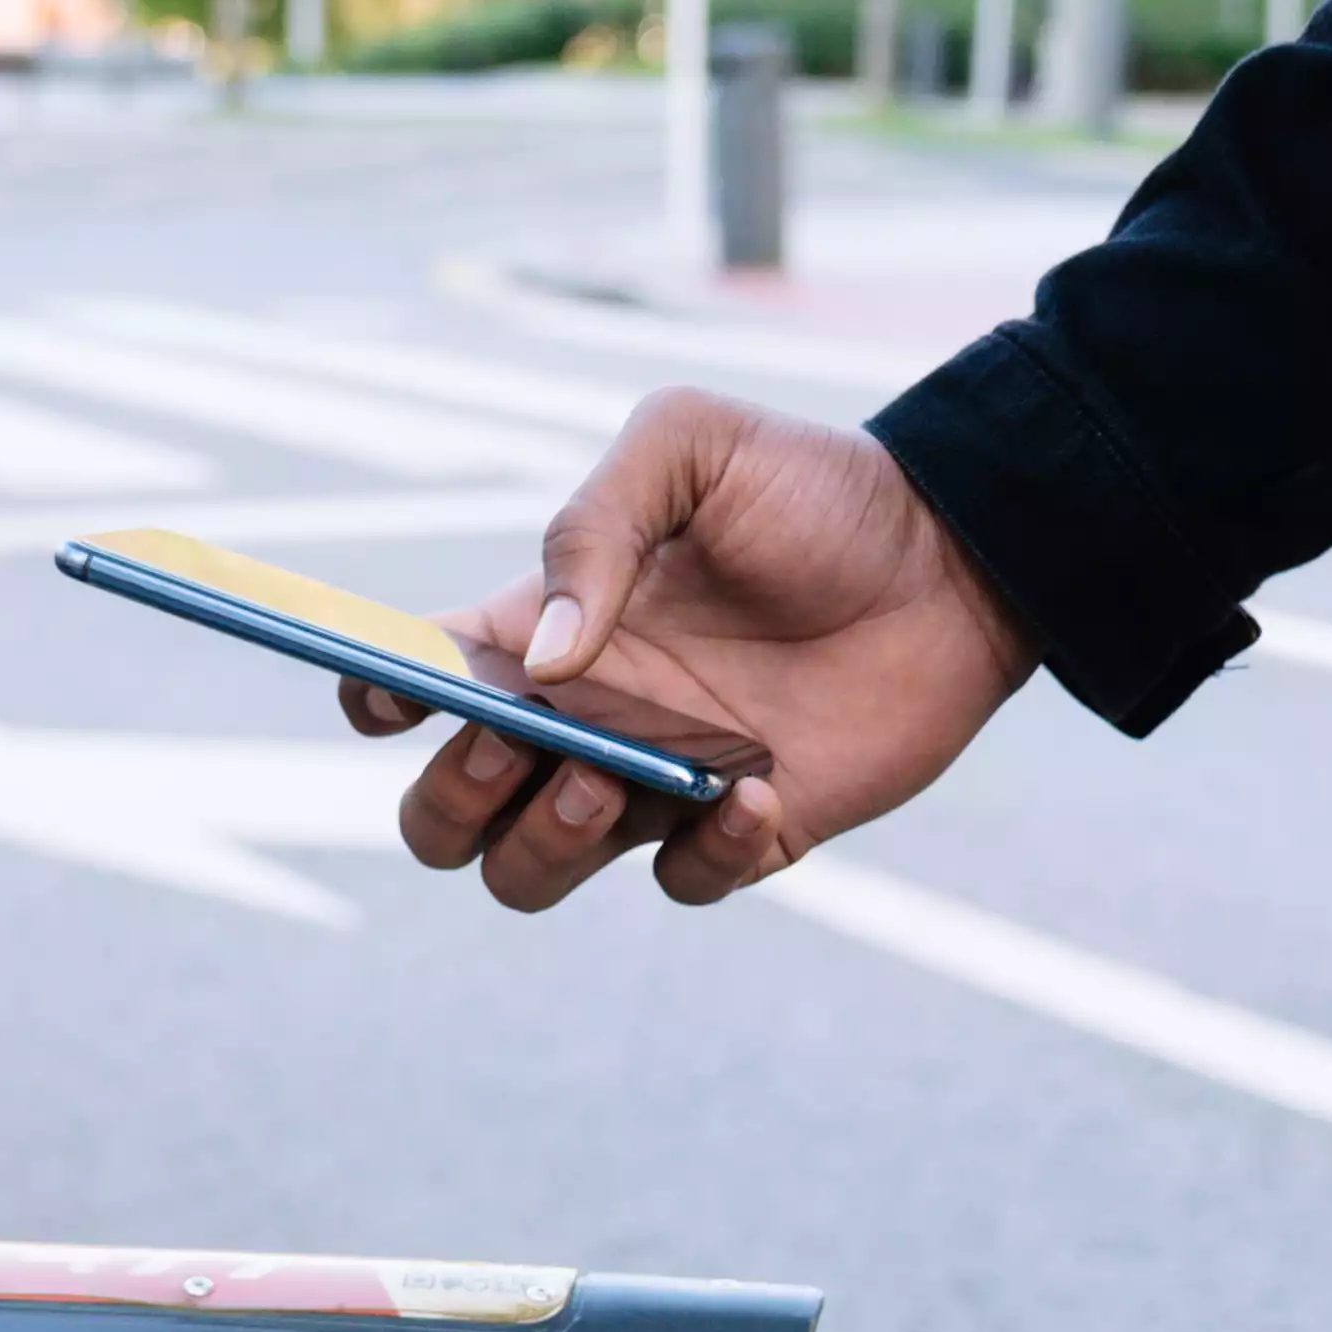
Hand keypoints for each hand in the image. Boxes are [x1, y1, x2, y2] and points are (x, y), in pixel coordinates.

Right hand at [369, 391, 1036, 911]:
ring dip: (547, 843)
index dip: (373, 697)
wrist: (959, 551)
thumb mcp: (691, 446)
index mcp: (543, 623)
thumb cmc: (816, 488)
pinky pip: (681, 885)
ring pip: (528, 872)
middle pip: (441, 817)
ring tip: (618, 773)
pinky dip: (704, 855)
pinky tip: (756, 791)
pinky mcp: (747, 830)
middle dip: (447, 800)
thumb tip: (544, 660)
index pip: (413, 682)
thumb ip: (594, 524)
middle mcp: (583, 715)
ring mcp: (656, 783)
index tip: (395, 694)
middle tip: (518, 742)